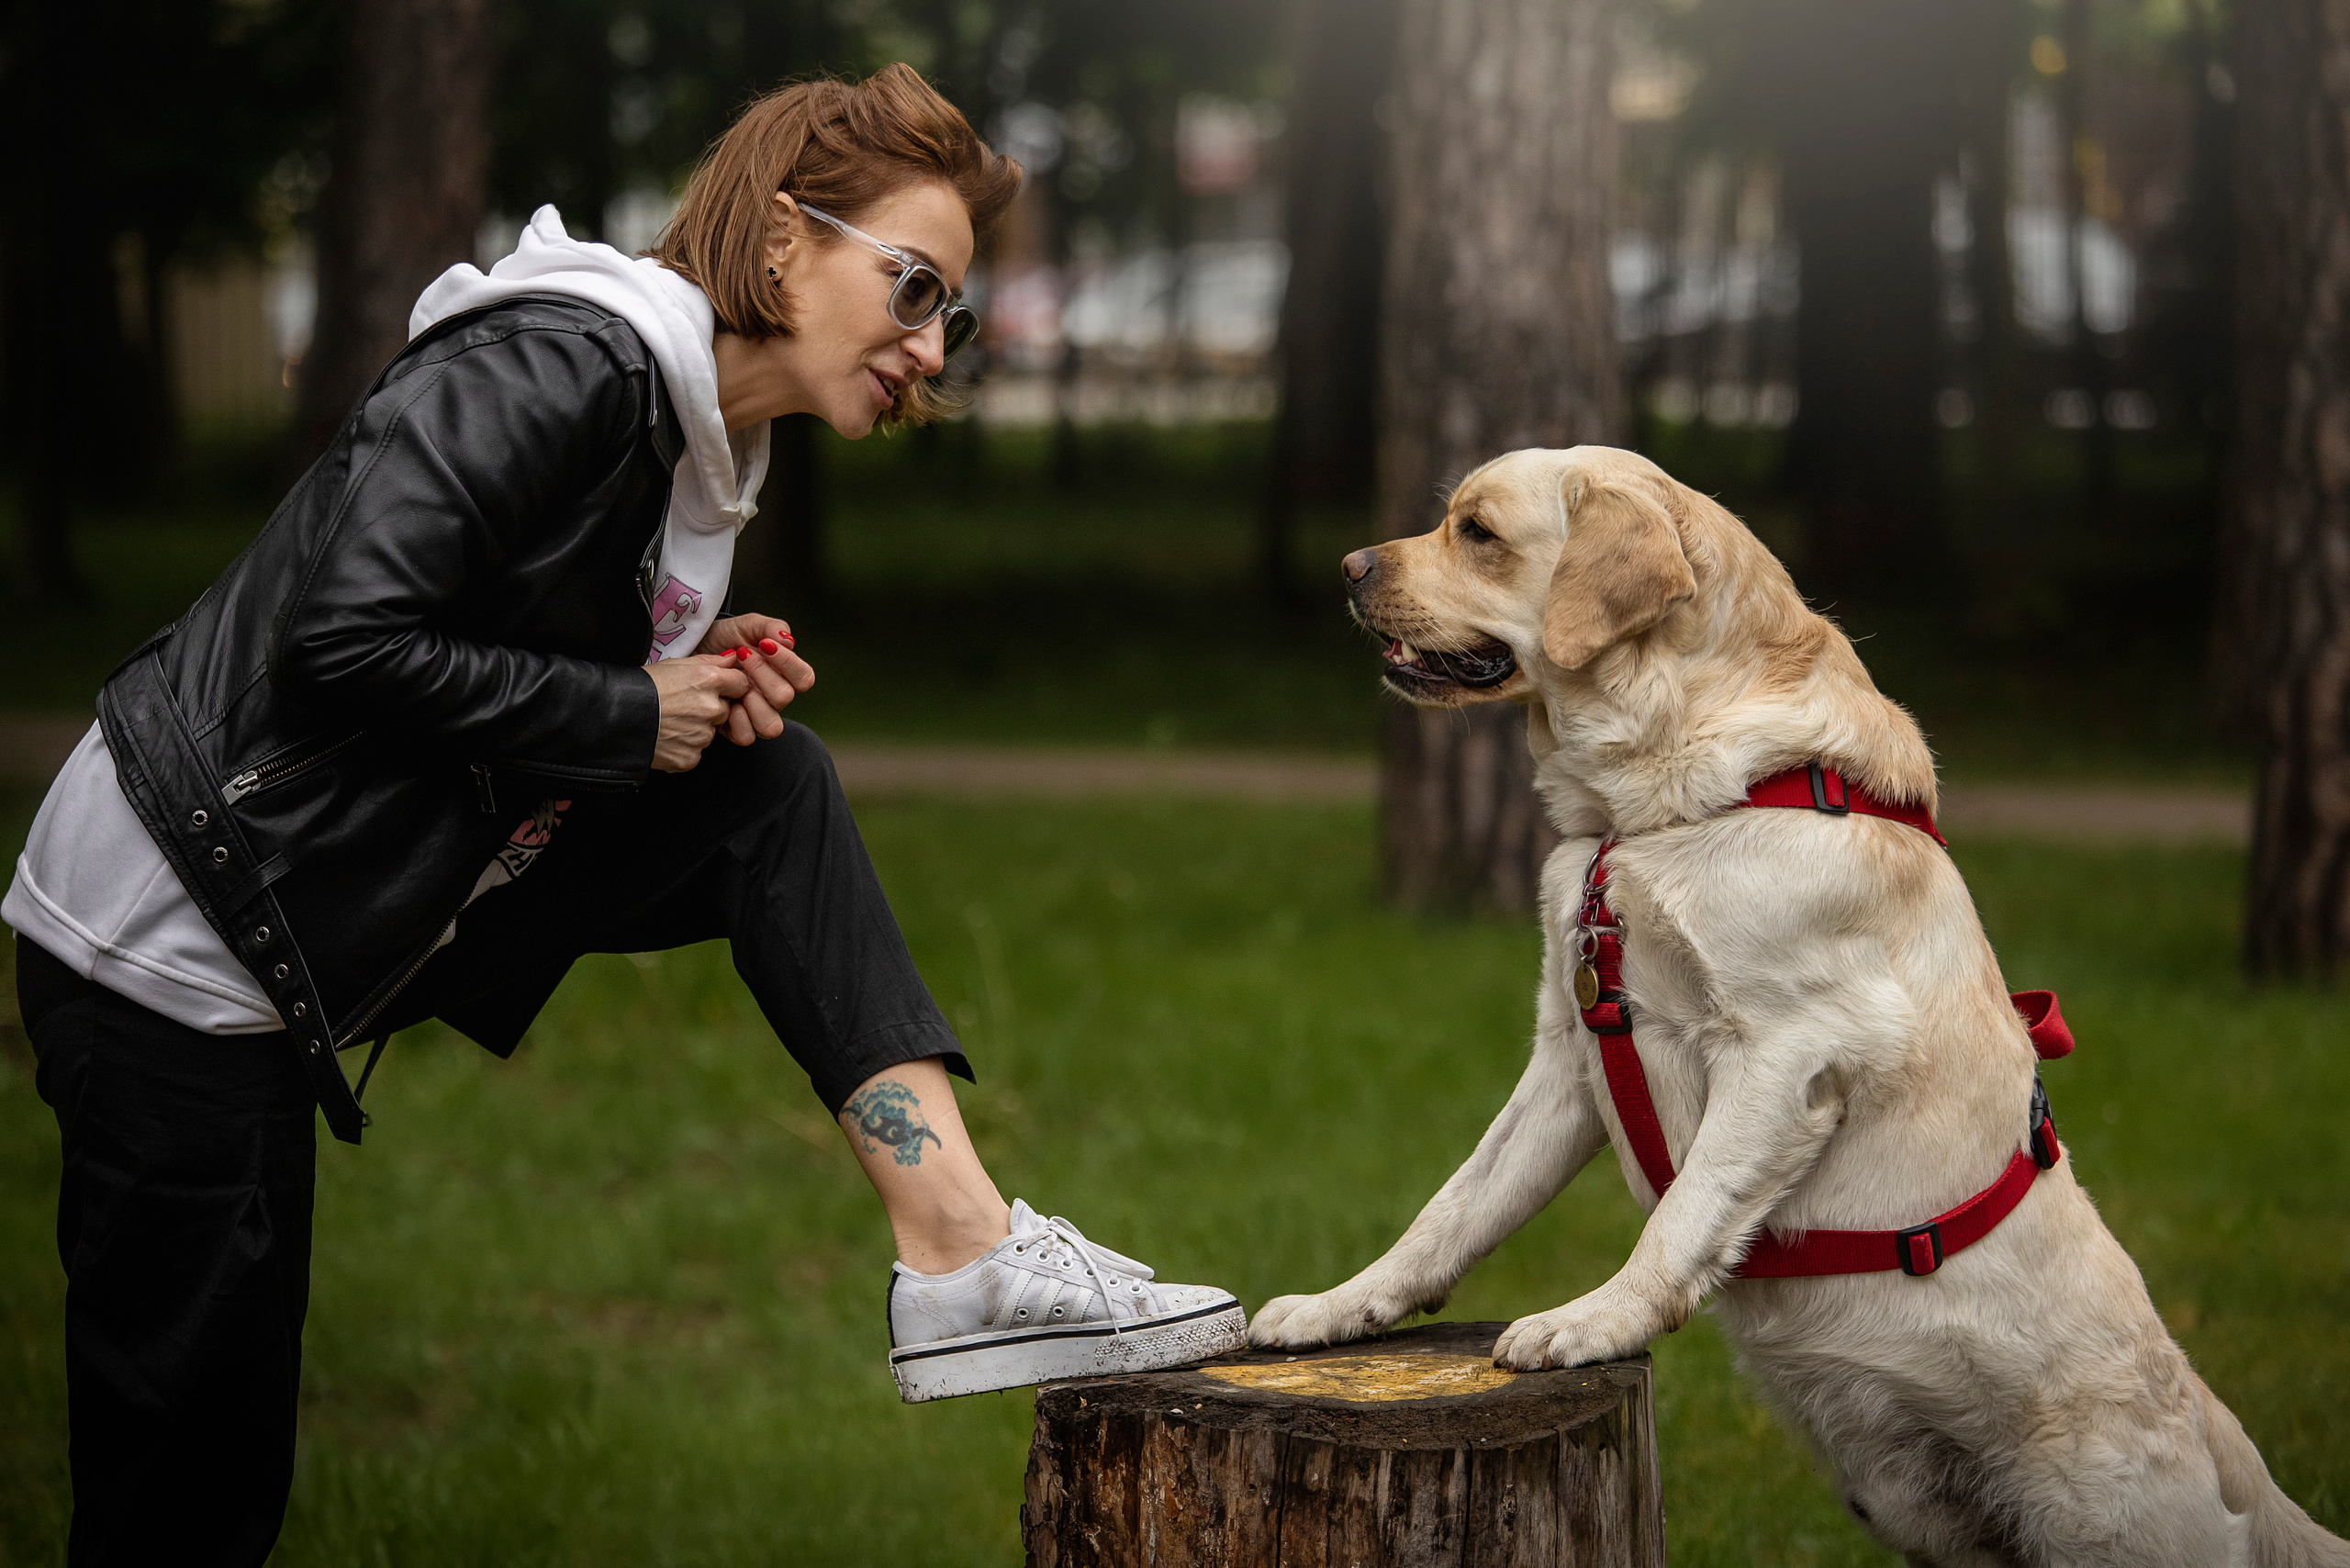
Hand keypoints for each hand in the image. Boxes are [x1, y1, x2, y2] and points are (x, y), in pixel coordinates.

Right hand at [645, 653, 751, 771]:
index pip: (741, 684)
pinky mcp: (690, 757)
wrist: (614, 716)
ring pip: (709, 733)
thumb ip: (710, 661)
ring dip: (695, 729)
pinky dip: (683, 748)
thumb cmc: (641, 687)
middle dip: (710, 710)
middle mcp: (711, 709)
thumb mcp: (676, 664)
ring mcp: (702, 736)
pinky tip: (666, 737)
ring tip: (669, 722)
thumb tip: (732, 659)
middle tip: (682, 706)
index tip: (717, 689)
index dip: (729, 687)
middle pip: (725, 710)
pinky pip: (695, 752)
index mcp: (709, 681)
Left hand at [696, 613, 814, 744]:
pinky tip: (724, 698)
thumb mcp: (746, 625)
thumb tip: (788, 640)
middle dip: (761, 673)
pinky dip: (734, 719)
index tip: (766, 644)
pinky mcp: (734, 728)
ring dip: (751, 700)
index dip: (789, 663)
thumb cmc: (723, 639)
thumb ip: (770, 627)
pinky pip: (746, 736)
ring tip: (733, 682)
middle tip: (742, 656)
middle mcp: (772, 698)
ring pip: (771, 725)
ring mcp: (755, 715)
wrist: (694, 650)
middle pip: (784, 697)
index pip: (804, 679)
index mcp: (783, 675)